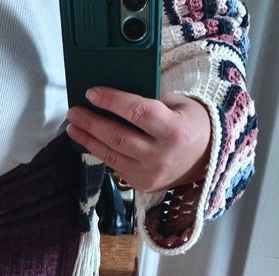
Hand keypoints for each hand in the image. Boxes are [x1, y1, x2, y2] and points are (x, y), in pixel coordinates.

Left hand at [65, 87, 212, 190]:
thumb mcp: (179, 105)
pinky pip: (114, 165)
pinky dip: (99, 151)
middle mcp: (161, 155)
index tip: (92, 93)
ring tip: (73, 125)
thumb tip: (117, 88)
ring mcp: (149, 173)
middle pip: (118, 136)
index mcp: (174, 131)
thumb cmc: (191, 125)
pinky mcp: (140, 184)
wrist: (205, 160)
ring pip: (111, 154)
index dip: (113, 101)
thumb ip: (152, 98)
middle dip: (92, 122)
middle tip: (74, 110)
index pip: (138, 112)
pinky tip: (87, 139)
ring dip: (88, 138)